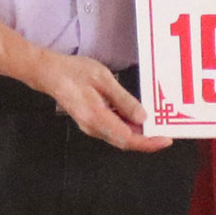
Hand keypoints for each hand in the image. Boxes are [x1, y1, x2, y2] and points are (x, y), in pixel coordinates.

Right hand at [17, 49, 165, 151]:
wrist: (49, 73)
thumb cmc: (74, 72)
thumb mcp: (103, 79)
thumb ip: (123, 100)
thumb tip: (142, 117)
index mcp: (97, 118)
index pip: (127, 139)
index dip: (148, 143)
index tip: (166, 140)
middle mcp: (93, 128)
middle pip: (124, 141)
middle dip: (147, 139)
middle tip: (167, 130)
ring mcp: (90, 126)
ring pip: (119, 136)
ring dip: (138, 133)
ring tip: (156, 123)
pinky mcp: (90, 121)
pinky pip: (113, 128)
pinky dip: (128, 126)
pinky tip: (137, 115)